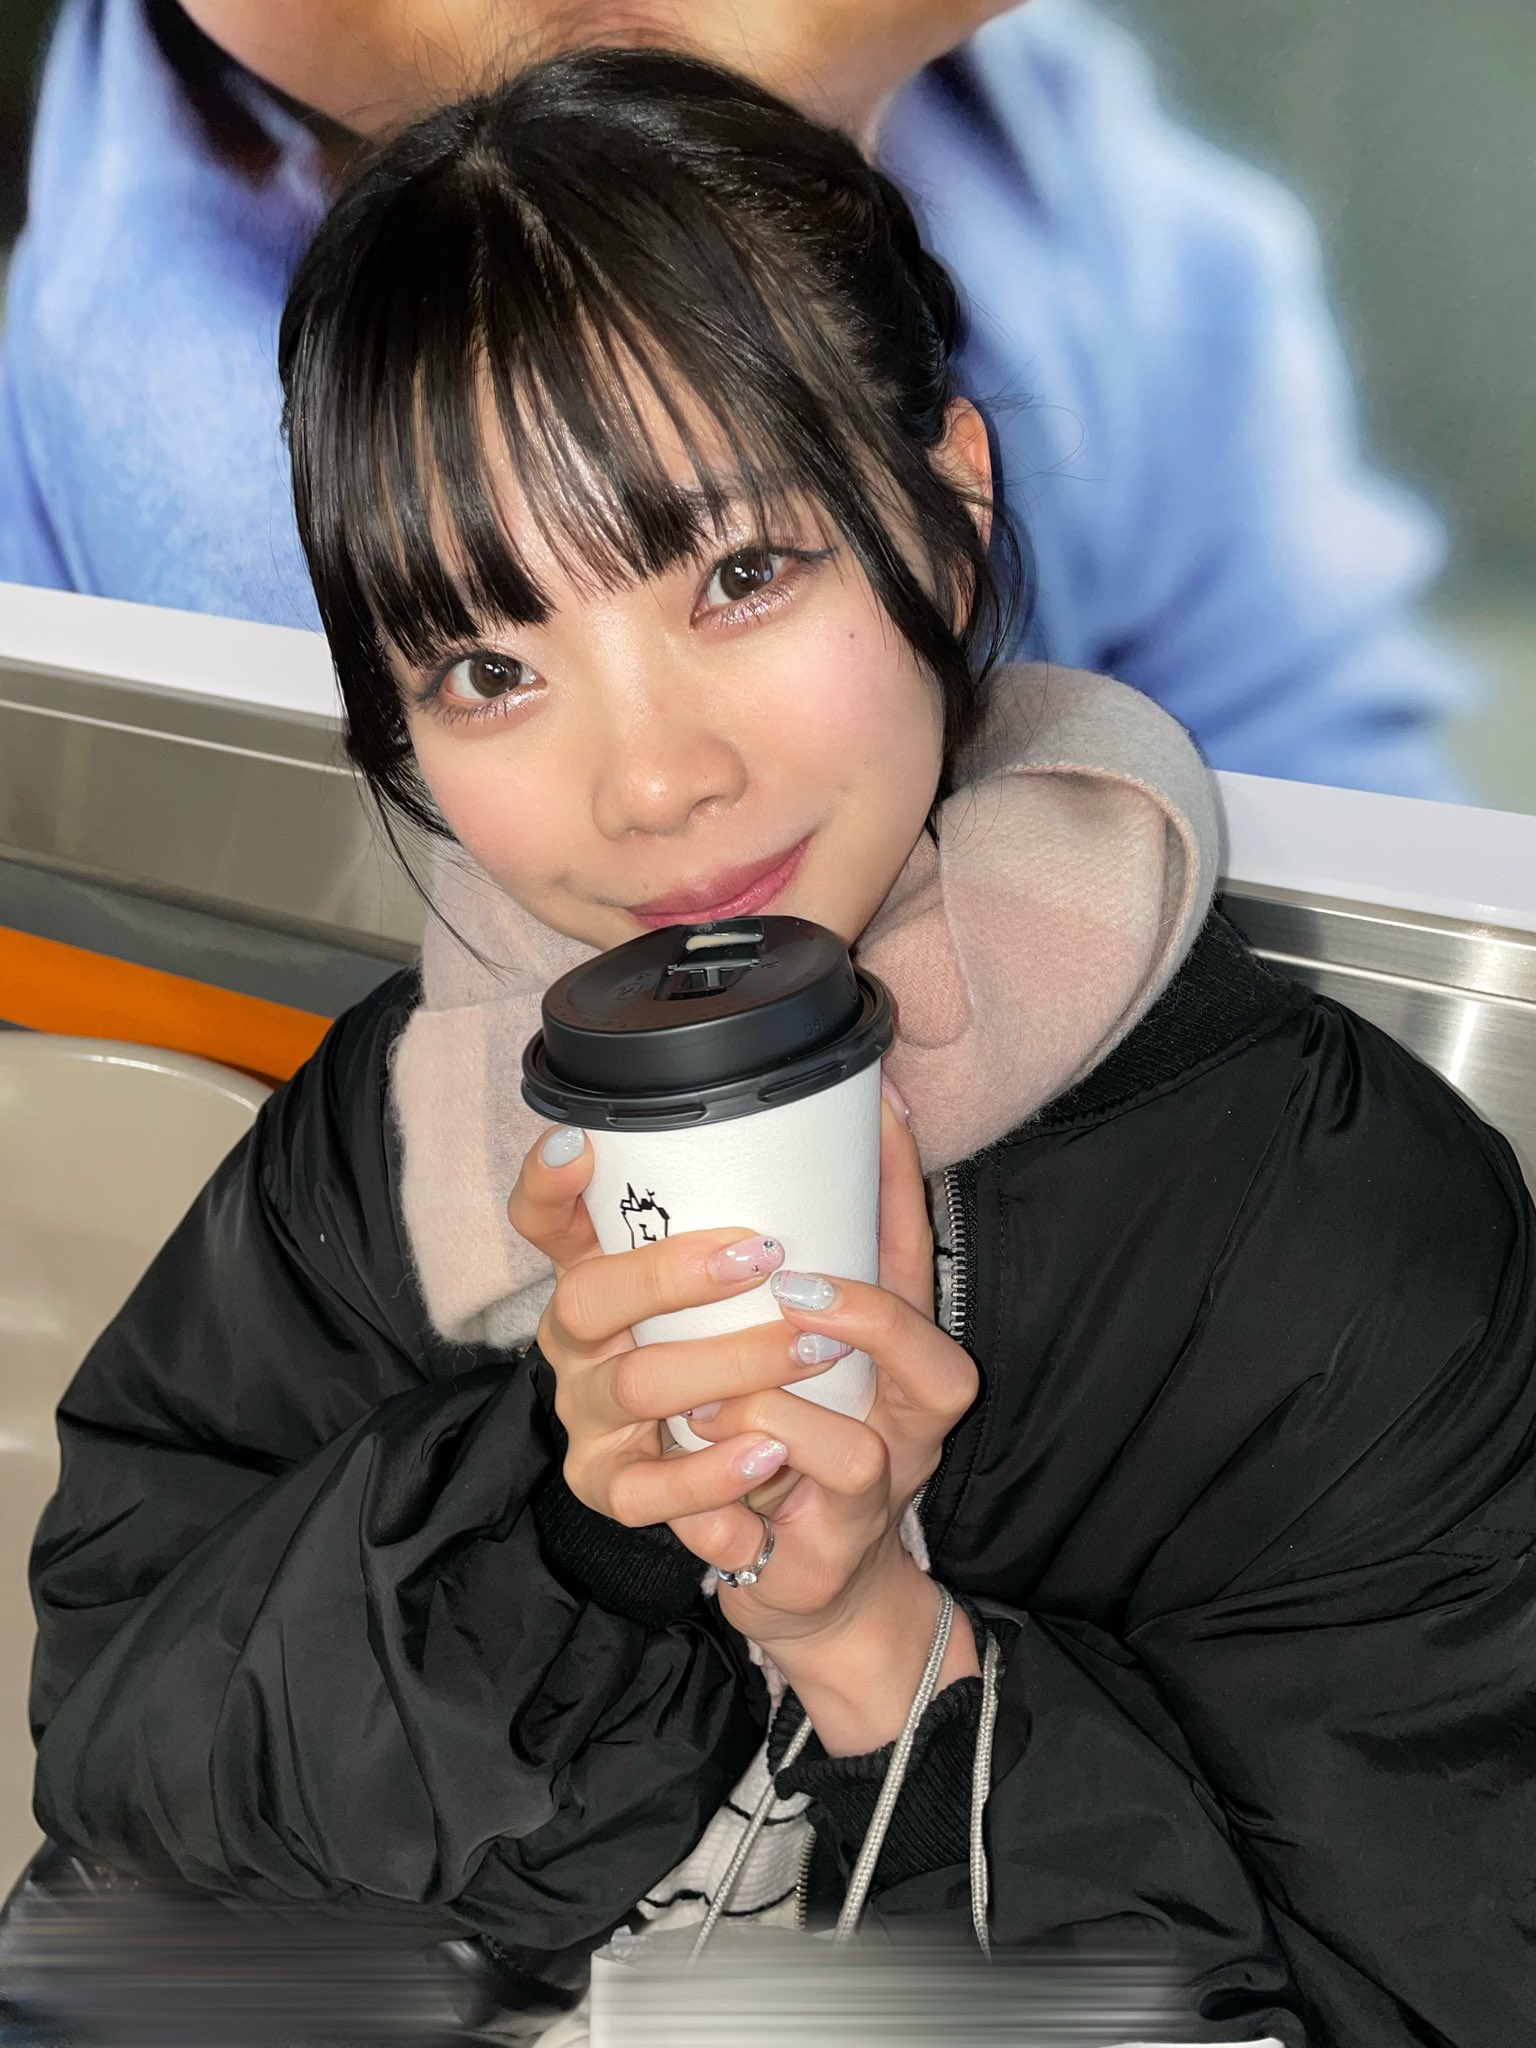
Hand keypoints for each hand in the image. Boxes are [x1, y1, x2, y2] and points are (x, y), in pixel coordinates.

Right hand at [507, 1086, 977, 1670]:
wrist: (807, 1517)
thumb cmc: (802, 1380)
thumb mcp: (825, 1294)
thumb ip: (847, 1213)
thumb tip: (888, 1105)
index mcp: (614, 1279)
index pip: (551, 1225)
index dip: (546, 1186)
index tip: (578, 1143)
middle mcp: (585, 1346)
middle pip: (587, 1298)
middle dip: (670, 1272)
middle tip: (764, 1256)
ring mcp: (594, 1423)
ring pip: (635, 1386)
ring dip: (728, 1363)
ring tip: (808, 1352)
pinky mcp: (619, 1494)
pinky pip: (650, 1490)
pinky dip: (712, 1470)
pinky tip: (768, 1449)